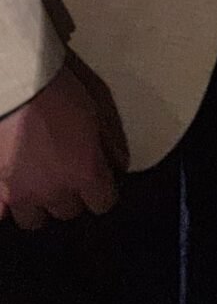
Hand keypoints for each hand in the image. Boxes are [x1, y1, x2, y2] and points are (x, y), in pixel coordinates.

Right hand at [0, 62, 122, 228]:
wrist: (15, 85)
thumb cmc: (58, 90)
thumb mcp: (97, 109)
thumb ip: (111, 143)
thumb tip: (118, 165)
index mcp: (84, 173)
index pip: (103, 204)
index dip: (102, 190)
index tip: (98, 179)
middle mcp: (54, 191)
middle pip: (68, 211)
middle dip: (71, 195)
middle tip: (65, 173)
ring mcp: (19, 193)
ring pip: (33, 218)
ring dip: (37, 204)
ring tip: (35, 183)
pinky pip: (1, 212)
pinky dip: (5, 205)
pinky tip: (10, 189)